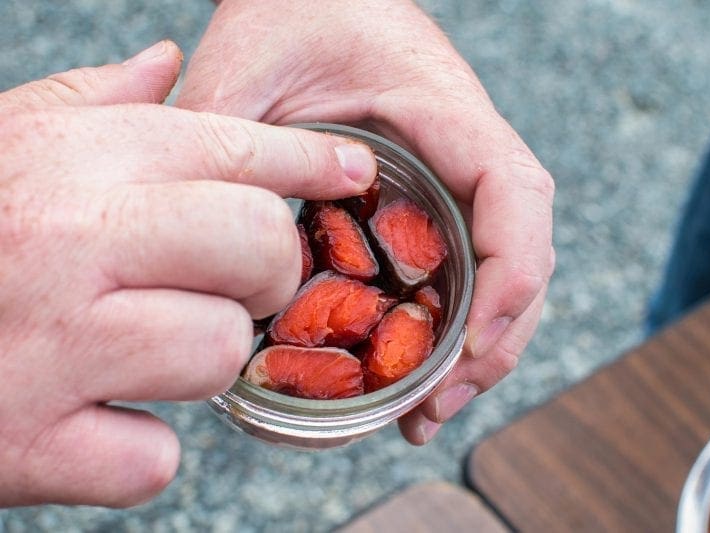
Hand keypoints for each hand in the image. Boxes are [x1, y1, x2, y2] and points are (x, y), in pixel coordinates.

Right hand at [0, 40, 375, 506]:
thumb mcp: (6, 148)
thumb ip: (92, 104)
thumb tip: (167, 63)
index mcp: (67, 161)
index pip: (233, 145)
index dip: (311, 159)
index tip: (351, 171)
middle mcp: (65, 240)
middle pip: (256, 243)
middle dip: (266, 275)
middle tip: (232, 287)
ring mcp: (49, 343)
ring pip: (221, 350)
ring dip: (198, 364)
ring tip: (136, 356)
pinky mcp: (29, 444)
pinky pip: (152, 458)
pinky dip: (133, 452)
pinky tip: (87, 423)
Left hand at [178, 0, 554, 443]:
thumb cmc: (295, 13)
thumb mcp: (248, 65)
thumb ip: (225, 136)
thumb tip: (204, 238)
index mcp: (446, 112)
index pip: (515, 194)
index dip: (512, 274)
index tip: (470, 341)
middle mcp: (465, 153)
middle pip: (522, 254)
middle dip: (492, 339)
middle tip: (433, 411)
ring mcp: (452, 181)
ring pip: (496, 274)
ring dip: (474, 349)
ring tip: (424, 416)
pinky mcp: (429, 202)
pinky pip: (458, 269)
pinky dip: (444, 326)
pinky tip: (408, 373)